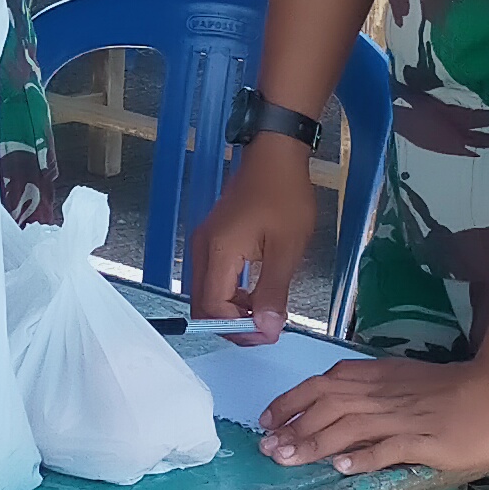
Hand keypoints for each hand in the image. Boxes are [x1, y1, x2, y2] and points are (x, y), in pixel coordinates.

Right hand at [185, 130, 316, 340]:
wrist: (274, 155)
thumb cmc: (284, 196)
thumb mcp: (287, 248)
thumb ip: (273, 291)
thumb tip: (266, 329)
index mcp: (218, 252)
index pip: (212, 307)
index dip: (238, 328)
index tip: (269, 333)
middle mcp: (202, 250)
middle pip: (202, 305)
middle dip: (232, 325)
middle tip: (267, 330)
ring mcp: (204, 245)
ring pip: (205, 295)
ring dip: (231, 312)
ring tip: (265, 315)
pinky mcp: (211, 241)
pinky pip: (212, 280)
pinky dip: (230, 296)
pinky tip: (255, 296)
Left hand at [257, 357, 488, 483]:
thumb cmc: (455, 389)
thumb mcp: (405, 379)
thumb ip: (373, 389)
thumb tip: (337, 407)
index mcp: (377, 377)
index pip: (322, 384)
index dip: (290, 401)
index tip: (266, 419)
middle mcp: (383, 395)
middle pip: (326, 405)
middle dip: (292, 426)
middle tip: (267, 448)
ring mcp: (404, 417)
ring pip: (348, 426)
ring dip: (314, 443)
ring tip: (288, 459)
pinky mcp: (426, 440)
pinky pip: (390, 447)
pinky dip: (364, 457)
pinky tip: (343, 469)